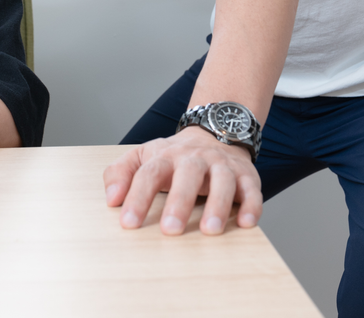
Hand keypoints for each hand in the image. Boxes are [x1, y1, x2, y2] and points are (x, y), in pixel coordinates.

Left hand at [104, 128, 261, 235]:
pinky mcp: (246, 176)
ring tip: (209, 231)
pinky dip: (252, 205)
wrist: (214, 133)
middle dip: (179, 202)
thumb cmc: (173, 157)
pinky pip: (252, 190)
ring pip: (222, 181)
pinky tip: (246, 223)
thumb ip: (120, 173)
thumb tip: (111, 199)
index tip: (128, 223)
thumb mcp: (142, 157)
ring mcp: (222, 166)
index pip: (149, 174)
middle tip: (170, 230)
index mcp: (165, 156)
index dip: (137, 198)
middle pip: (187, 175)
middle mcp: (194, 159)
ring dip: (217, 205)